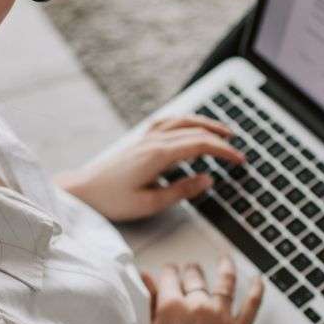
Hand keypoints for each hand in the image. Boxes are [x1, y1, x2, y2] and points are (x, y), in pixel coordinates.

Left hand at [56, 115, 243, 221]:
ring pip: (182, 121)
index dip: (223, 151)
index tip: (240, 160)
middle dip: (220, 137)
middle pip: (195, 130)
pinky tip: (191, 125)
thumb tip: (207, 179)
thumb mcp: (150, 203)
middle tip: (238, 149)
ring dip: (205, 123)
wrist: (83, 191)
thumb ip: (182, 191)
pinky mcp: (140, 140)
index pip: (200, 145)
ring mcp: (146, 137)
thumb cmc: (112, 200)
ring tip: (223, 131)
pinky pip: (168, 122)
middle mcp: (153, 140)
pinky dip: (186, 121)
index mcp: (158, 155)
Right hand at [142, 258, 263, 323]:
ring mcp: (221, 316)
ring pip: (225, 283)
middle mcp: (197, 305)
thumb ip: (149, 302)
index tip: (172, 271)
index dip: (170, 271)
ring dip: (225, 268)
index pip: (171, 276)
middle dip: (192, 271)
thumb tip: (146, 277)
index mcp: (171, 305)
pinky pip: (252, 304)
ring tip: (225, 262)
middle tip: (192, 270)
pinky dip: (256, 289)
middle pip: (196, 277)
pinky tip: (258, 280)